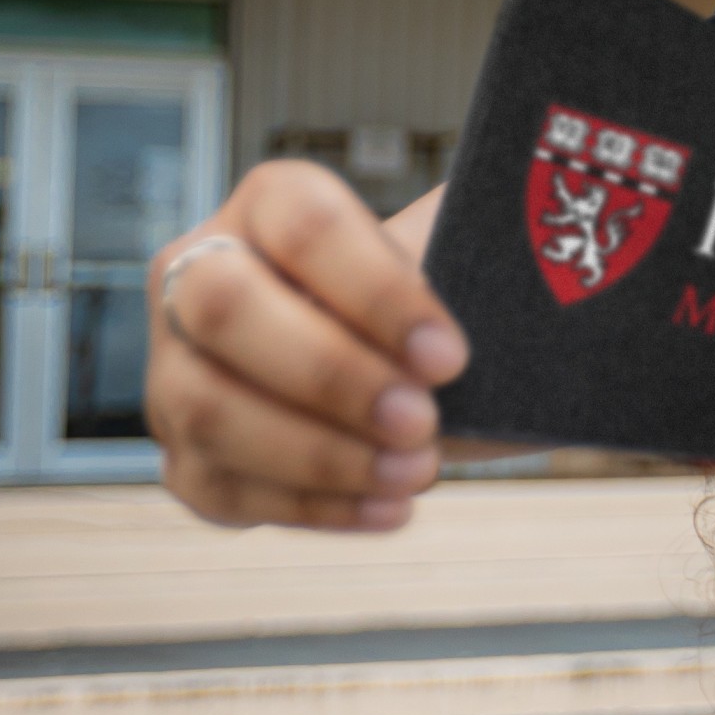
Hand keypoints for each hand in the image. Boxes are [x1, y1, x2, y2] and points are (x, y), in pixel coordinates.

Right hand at [145, 169, 463, 535]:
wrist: (421, 377)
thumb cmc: (439, 311)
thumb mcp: (461, 264)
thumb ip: (476, 249)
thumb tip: (536, 243)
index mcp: (270, 207)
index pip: (304, 225)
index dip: (374, 292)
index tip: (449, 356)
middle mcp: (199, 276)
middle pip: (227, 309)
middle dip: (329, 374)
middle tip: (421, 419)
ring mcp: (178, 369)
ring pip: (208, 409)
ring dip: (319, 453)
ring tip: (417, 470)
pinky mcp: (190, 456)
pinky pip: (223, 488)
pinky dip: (313, 507)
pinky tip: (388, 507)